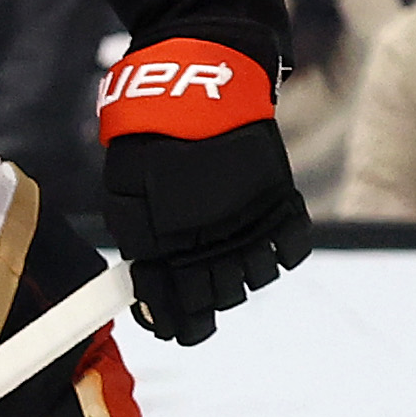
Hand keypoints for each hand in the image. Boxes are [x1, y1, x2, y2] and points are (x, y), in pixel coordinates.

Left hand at [96, 37, 307, 343]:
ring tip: (229, 255)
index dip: (177, 324)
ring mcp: (249, 223)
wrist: (195, 88)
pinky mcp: (278, 200)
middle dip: (208, 301)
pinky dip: (283, 252)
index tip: (176, 327)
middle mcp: (211, 243)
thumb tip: (144, 288)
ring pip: (256, 279)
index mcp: (166, 249)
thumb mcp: (123, 196)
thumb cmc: (148, 143)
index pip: (176, 310)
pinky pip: (292, 247)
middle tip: (200, 287)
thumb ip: (136, 245)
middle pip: (220, 299)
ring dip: (243, 276)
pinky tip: (264, 241)